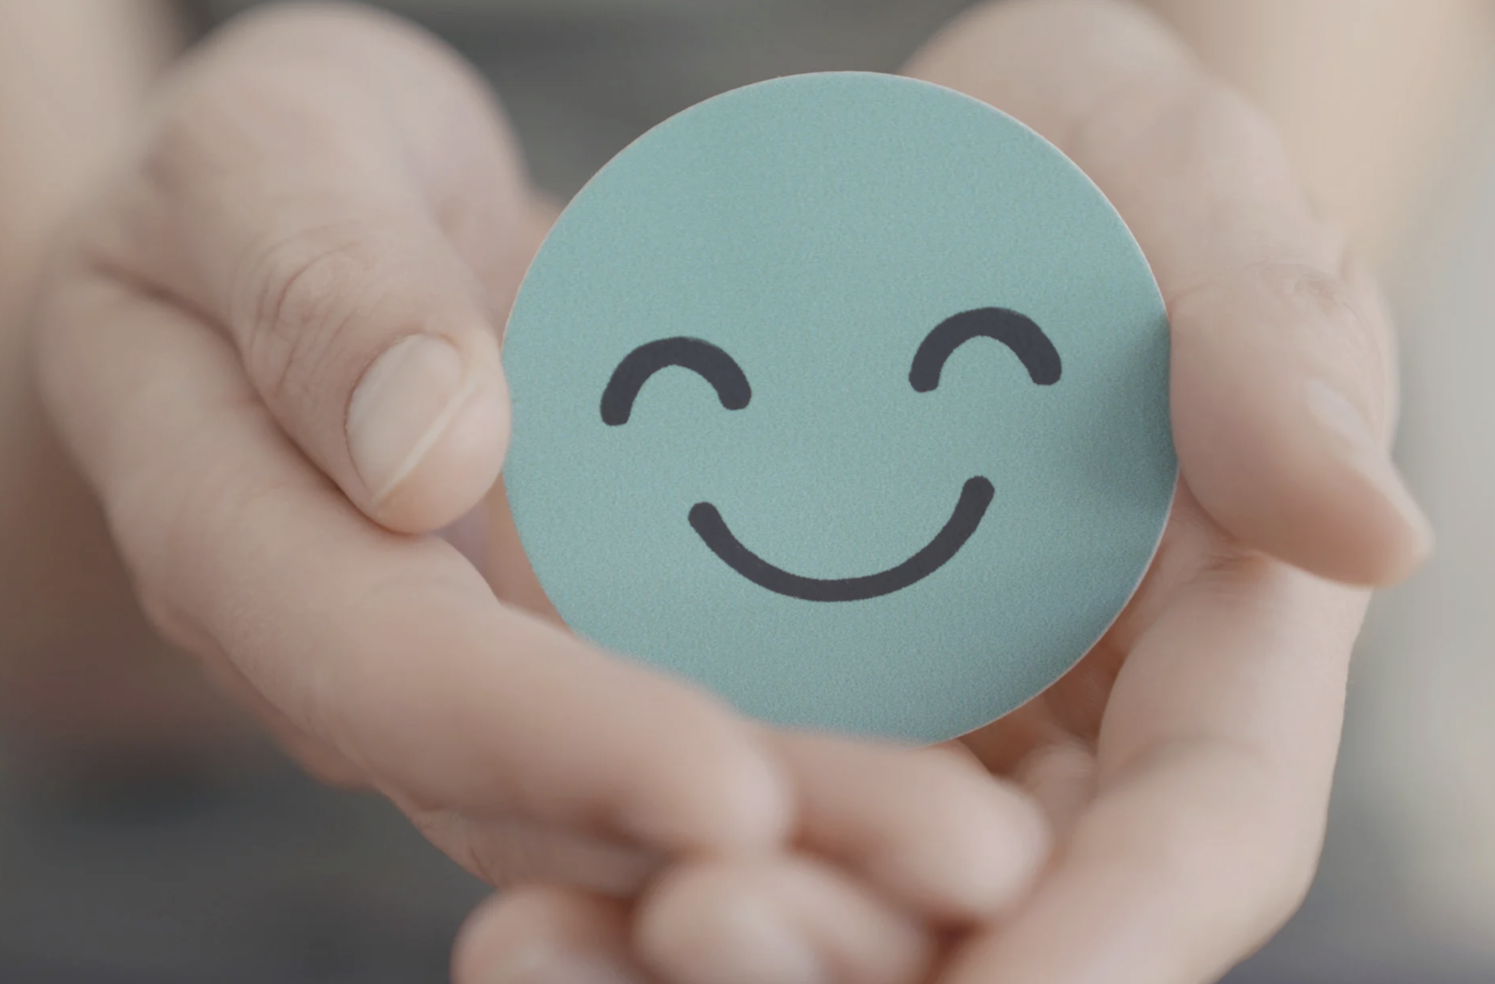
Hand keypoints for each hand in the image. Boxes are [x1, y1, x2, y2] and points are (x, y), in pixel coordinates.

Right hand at [29, 0, 1048, 923]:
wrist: (301, 236)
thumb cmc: (268, 179)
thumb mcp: (267, 159)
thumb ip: (317, 283)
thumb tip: (426, 450)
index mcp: (238, 535)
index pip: (388, 671)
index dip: (550, 740)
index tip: (726, 788)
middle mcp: (359, 650)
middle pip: (534, 794)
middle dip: (745, 838)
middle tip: (959, 860)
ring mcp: (474, 661)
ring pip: (618, 803)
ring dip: (809, 840)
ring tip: (990, 850)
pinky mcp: (567, 639)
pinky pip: (686, 718)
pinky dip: (809, 763)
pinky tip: (960, 769)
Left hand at [452, 2, 1431, 983]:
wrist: (916, 162)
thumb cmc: (1080, 155)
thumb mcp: (1180, 185)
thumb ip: (1271, 342)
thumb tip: (1379, 539)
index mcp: (1216, 633)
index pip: (1200, 829)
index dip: (1115, 940)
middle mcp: (1074, 725)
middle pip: (996, 916)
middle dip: (865, 962)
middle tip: (701, 927)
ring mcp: (924, 730)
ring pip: (845, 901)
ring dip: (716, 953)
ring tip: (548, 952)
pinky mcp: (785, 705)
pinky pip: (711, 824)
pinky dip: (623, 876)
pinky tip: (521, 916)